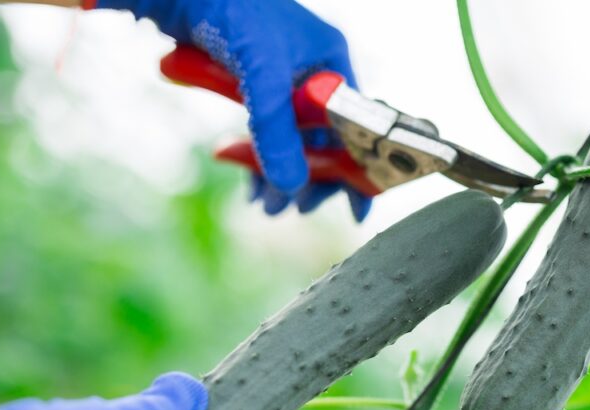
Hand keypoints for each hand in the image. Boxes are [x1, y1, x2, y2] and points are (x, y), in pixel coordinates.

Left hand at [93, 0, 373, 220]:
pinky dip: (257, 156)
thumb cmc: (234, 12)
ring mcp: (282, 79)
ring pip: (292, 139)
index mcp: (332, 63)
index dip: (356, 168)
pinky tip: (246, 179)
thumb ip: (276, 130)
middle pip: (324, 139)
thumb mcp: (262, 74)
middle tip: (293, 209)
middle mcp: (313, 72)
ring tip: (266, 205)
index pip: (356, 127)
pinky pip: (265, 131)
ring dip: (280, 174)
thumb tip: (291, 186)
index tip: (353, 208)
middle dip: (310, 178)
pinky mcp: (252, 84)